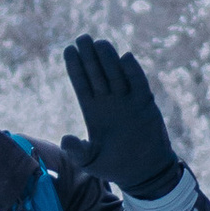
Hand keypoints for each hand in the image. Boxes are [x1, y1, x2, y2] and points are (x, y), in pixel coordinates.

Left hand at [62, 35, 179, 196]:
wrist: (144, 173)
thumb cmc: (114, 167)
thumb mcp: (91, 161)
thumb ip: (77, 150)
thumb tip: (64, 139)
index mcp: (92, 111)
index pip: (81, 83)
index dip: (75, 67)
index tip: (68, 49)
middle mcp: (108, 101)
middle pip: (97, 73)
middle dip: (89, 56)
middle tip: (82, 37)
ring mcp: (127, 101)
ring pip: (116, 74)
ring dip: (108, 58)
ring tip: (100, 43)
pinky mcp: (145, 104)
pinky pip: (138, 83)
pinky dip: (133, 71)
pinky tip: (125, 57)